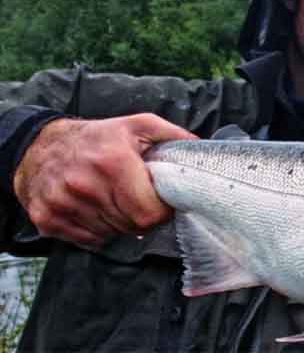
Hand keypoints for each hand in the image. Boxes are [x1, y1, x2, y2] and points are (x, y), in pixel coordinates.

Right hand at [13, 113, 197, 246]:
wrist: (40, 145)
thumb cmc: (98, 137)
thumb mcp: (137, 126)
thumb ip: (172, 136)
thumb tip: (199, 149)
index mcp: (112, 163)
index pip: (150, 213)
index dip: (162, 211)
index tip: (161, 201)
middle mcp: (84, 185)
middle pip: (133, 227)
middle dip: (142, 217)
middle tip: (138, 198)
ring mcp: (63, 204)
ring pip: (112, 235)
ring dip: (119, 223)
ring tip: (113, 198)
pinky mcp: (47, 219)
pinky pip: (89, 240)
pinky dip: (97, 230)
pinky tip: (94, 207)